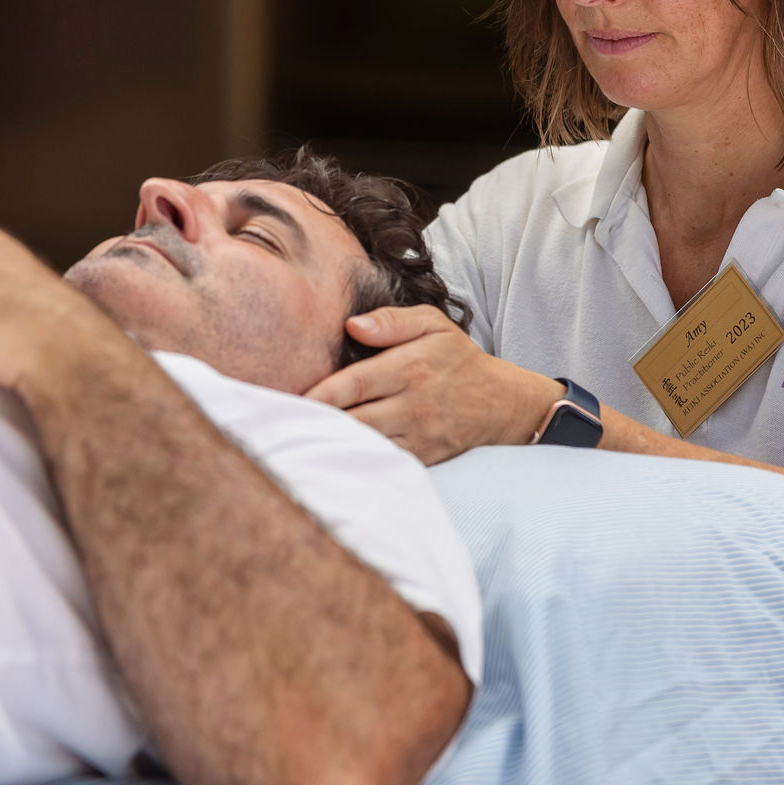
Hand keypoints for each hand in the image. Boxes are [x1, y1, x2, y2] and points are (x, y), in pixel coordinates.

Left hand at [302, 305, 565, 463]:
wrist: (502, 403)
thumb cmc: (458, 359)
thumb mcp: (433, 325)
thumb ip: (392, 321)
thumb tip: (351, 326)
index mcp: (411, 367)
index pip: (355, 384)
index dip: (320, 395)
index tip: (292, 398)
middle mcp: (414, 404)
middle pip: (354, 419)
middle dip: (318, 422)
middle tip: (280, 423)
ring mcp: (419, 436)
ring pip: (365, 444)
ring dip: (332, 443)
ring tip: (299, 440)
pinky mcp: (423, 459)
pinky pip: (382, 462)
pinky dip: (356, 460)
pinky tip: (332, 456)